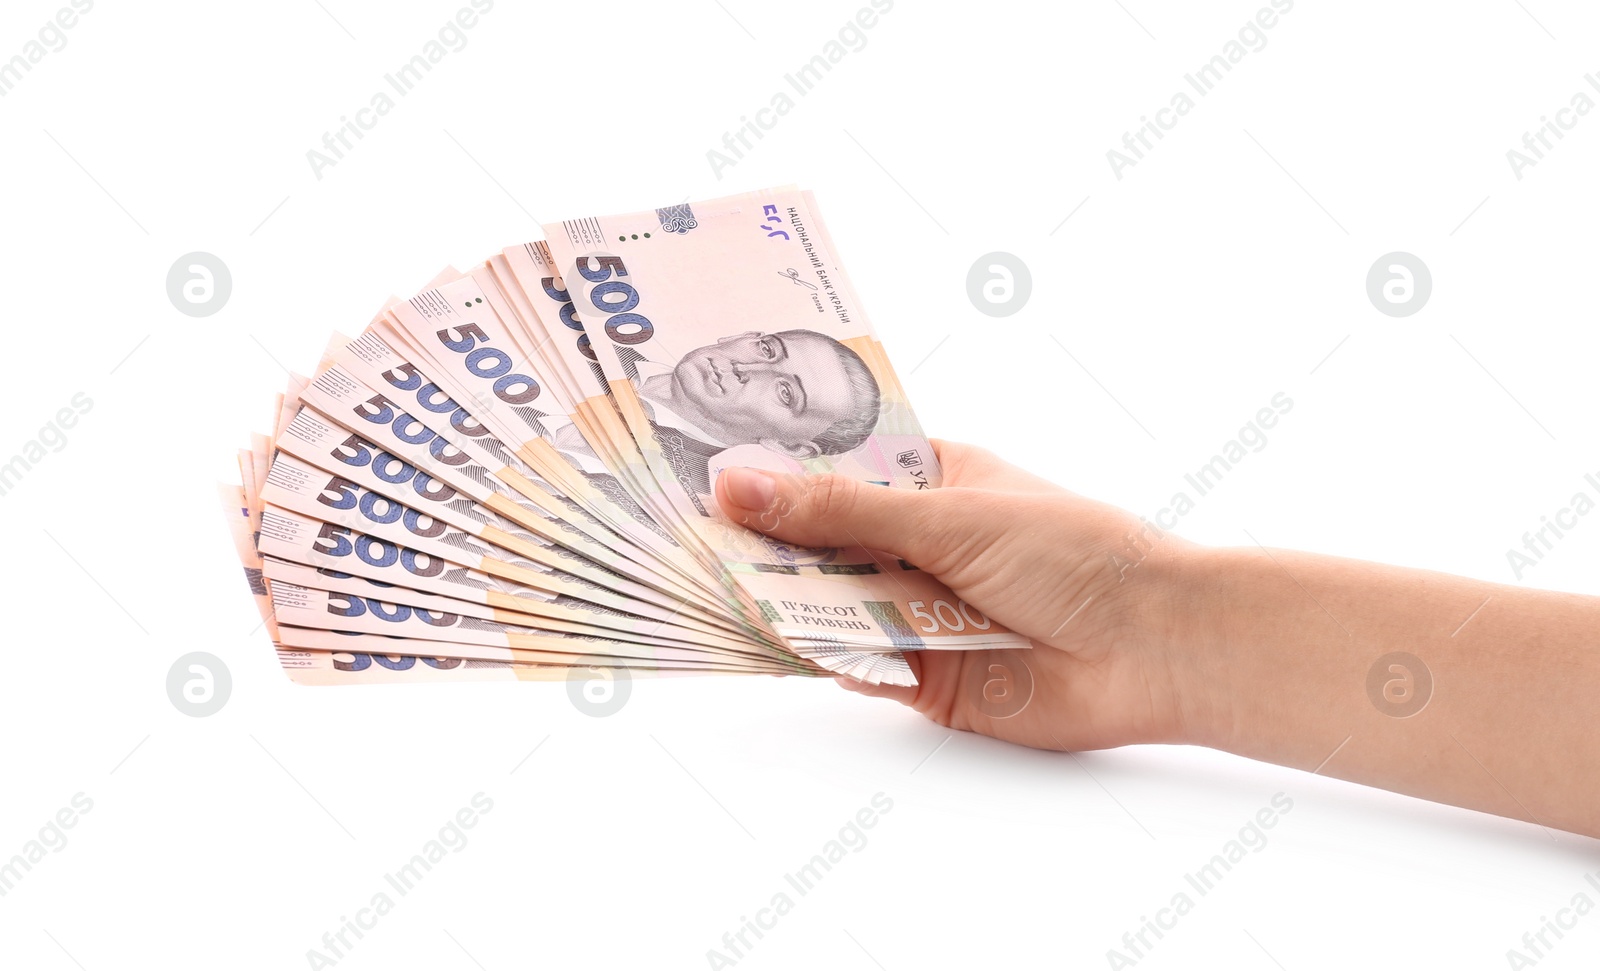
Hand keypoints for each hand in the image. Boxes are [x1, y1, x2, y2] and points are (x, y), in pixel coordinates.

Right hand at [714, 440, 1216, 751]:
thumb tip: (741, 485)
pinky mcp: (924, 677)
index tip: (702, 463)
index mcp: (932, 483)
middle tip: (685, 533)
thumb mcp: (948, 515)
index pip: (835, 470)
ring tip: (712, 586)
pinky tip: (786, 642)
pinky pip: (858, 664)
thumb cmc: (1074, 552)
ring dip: (785, 600)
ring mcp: (919, 613)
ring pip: (831, 606)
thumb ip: (840, 511)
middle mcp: (919, 546)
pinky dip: (827, 656)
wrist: (1154, 647)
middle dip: (764, 541)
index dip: (774, 470)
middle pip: (821, 544)